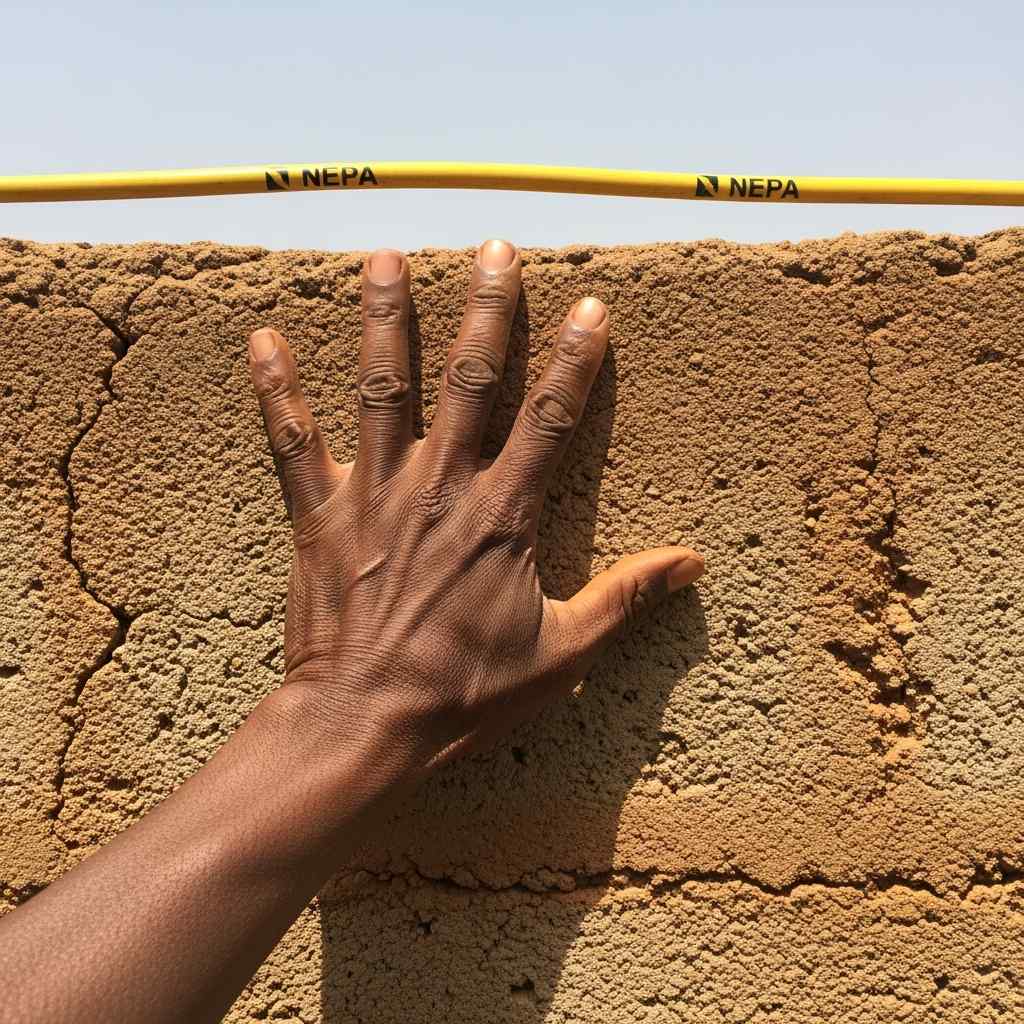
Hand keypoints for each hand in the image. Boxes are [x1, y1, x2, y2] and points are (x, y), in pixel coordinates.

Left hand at [248, 239, 703, 778]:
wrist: (367, 724)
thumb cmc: (465, 694)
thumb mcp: (563, 654)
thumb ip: (626, 599)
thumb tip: (693, 564)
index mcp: (503, 514)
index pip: (550, 418)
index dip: (575, 360)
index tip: (590, 307)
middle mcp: (441, 486)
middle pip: (469, 379)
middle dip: (485, 309)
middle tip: (494, 247)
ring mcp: (375, 494)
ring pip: (383, 388)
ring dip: (384, 319)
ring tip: (384, 257)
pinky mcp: (320, 514)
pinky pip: (292, 442)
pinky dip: (276, 390)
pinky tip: (263, 337)